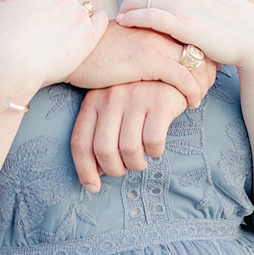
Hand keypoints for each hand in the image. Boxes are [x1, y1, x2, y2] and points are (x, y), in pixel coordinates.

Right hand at [0, 0, 107, 94]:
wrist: (13, 67)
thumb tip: (6, 1)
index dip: (39, 7)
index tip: (34, 22)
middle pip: (64, 1)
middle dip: (56, 14)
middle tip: (45, 35)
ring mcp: (80, 14)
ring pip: (82, 11)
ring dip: (73, 22)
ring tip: (62, 40)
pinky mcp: (90, 34)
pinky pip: (100, 20)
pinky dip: (95, 24)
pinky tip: (85, 33)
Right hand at [67, 20, 214, 106]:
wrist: (70, 50)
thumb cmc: (92, 50)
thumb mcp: (123, 42)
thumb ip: (141, 43)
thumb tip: (151, 60)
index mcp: (153, 19)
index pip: (189, 31)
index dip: (203, 49)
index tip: (210, 67)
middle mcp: (158, 27)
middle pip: (199, 44)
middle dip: (211, 65)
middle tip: (214, 83)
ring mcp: (155, 41)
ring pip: (196, 61)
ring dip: (205, 81)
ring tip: (204, 95)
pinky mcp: (149, 59)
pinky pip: (183, 77)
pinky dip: (192, 91)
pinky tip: (192, 103)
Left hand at [70, 81, 190, 191]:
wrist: (173, 67)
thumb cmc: (139, 94)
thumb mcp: (112, 104)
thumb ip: (100, 131)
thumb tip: (94, 171)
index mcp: (93, 99)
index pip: (80, 142)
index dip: (85, 171)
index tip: (93, 187)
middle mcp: (111, 97)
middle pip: (104, 151)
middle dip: (115, 170)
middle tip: (125, 169)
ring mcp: (136, 98)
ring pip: (130, 150)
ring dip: (137, 164)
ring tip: (142, 160)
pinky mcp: (160, 102)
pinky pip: (153, 142)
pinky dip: (155, 152)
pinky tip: (156, 147)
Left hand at [116, 0, 253, 72]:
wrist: (253, 37)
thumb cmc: (229, 25)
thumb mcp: (204, 4)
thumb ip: (185, 1)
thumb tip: (169, 8)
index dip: (136, 2)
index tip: (128, 14)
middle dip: (128, 7)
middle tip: (118, 22)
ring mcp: (181, 2)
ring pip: (139, 2)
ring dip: (126, 12)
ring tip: (118, 25)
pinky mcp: (182, 21)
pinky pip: (147, 15)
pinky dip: (132, 18)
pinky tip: (124, 24)